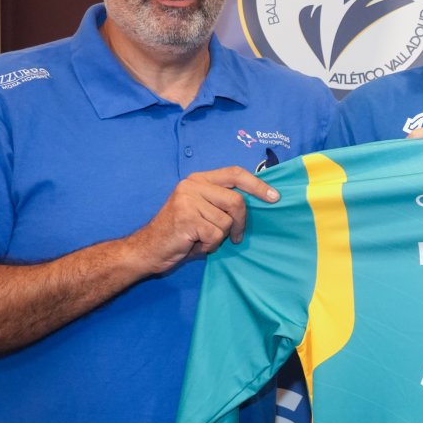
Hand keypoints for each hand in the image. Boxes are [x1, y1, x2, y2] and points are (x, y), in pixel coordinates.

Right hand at [129, 166, 279, 273]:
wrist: (148, 249)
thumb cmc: (180, 233)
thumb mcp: (202, 210)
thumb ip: (223, 201)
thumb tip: (260, 201)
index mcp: (199, 179)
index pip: (235, 173)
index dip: (258, 185)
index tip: (275, 197)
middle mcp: (192, 185)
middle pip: (236, 201)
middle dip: (241, 223)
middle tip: (236, 237)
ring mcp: (187, 200)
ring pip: (226, 221)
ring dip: (219, 237)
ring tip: (202, 239)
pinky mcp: (186, 218)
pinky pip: (215, 235)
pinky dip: (209, 246)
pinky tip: (195, 244)